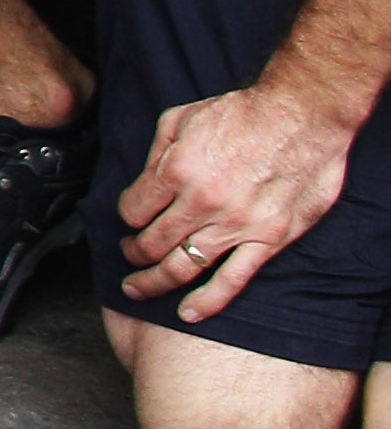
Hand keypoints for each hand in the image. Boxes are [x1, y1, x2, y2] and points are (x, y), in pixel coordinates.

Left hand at [119, 79, 357, 324]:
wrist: (302, 118)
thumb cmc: (242, 114)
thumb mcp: (181, 117)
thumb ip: (157, 153)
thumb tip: (143, 182)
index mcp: (176, 170)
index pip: (134, 209)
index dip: (127, 217)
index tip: (130, 219)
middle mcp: (201, 203)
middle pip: (153, 242)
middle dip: (133, 253)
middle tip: (128, 256)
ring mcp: (235, 226)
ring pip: (184, 266)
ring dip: (154, 281)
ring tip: (138, 288)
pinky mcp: (268, 240)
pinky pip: (233, 280)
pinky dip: (208, 302)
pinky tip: (188, 314)